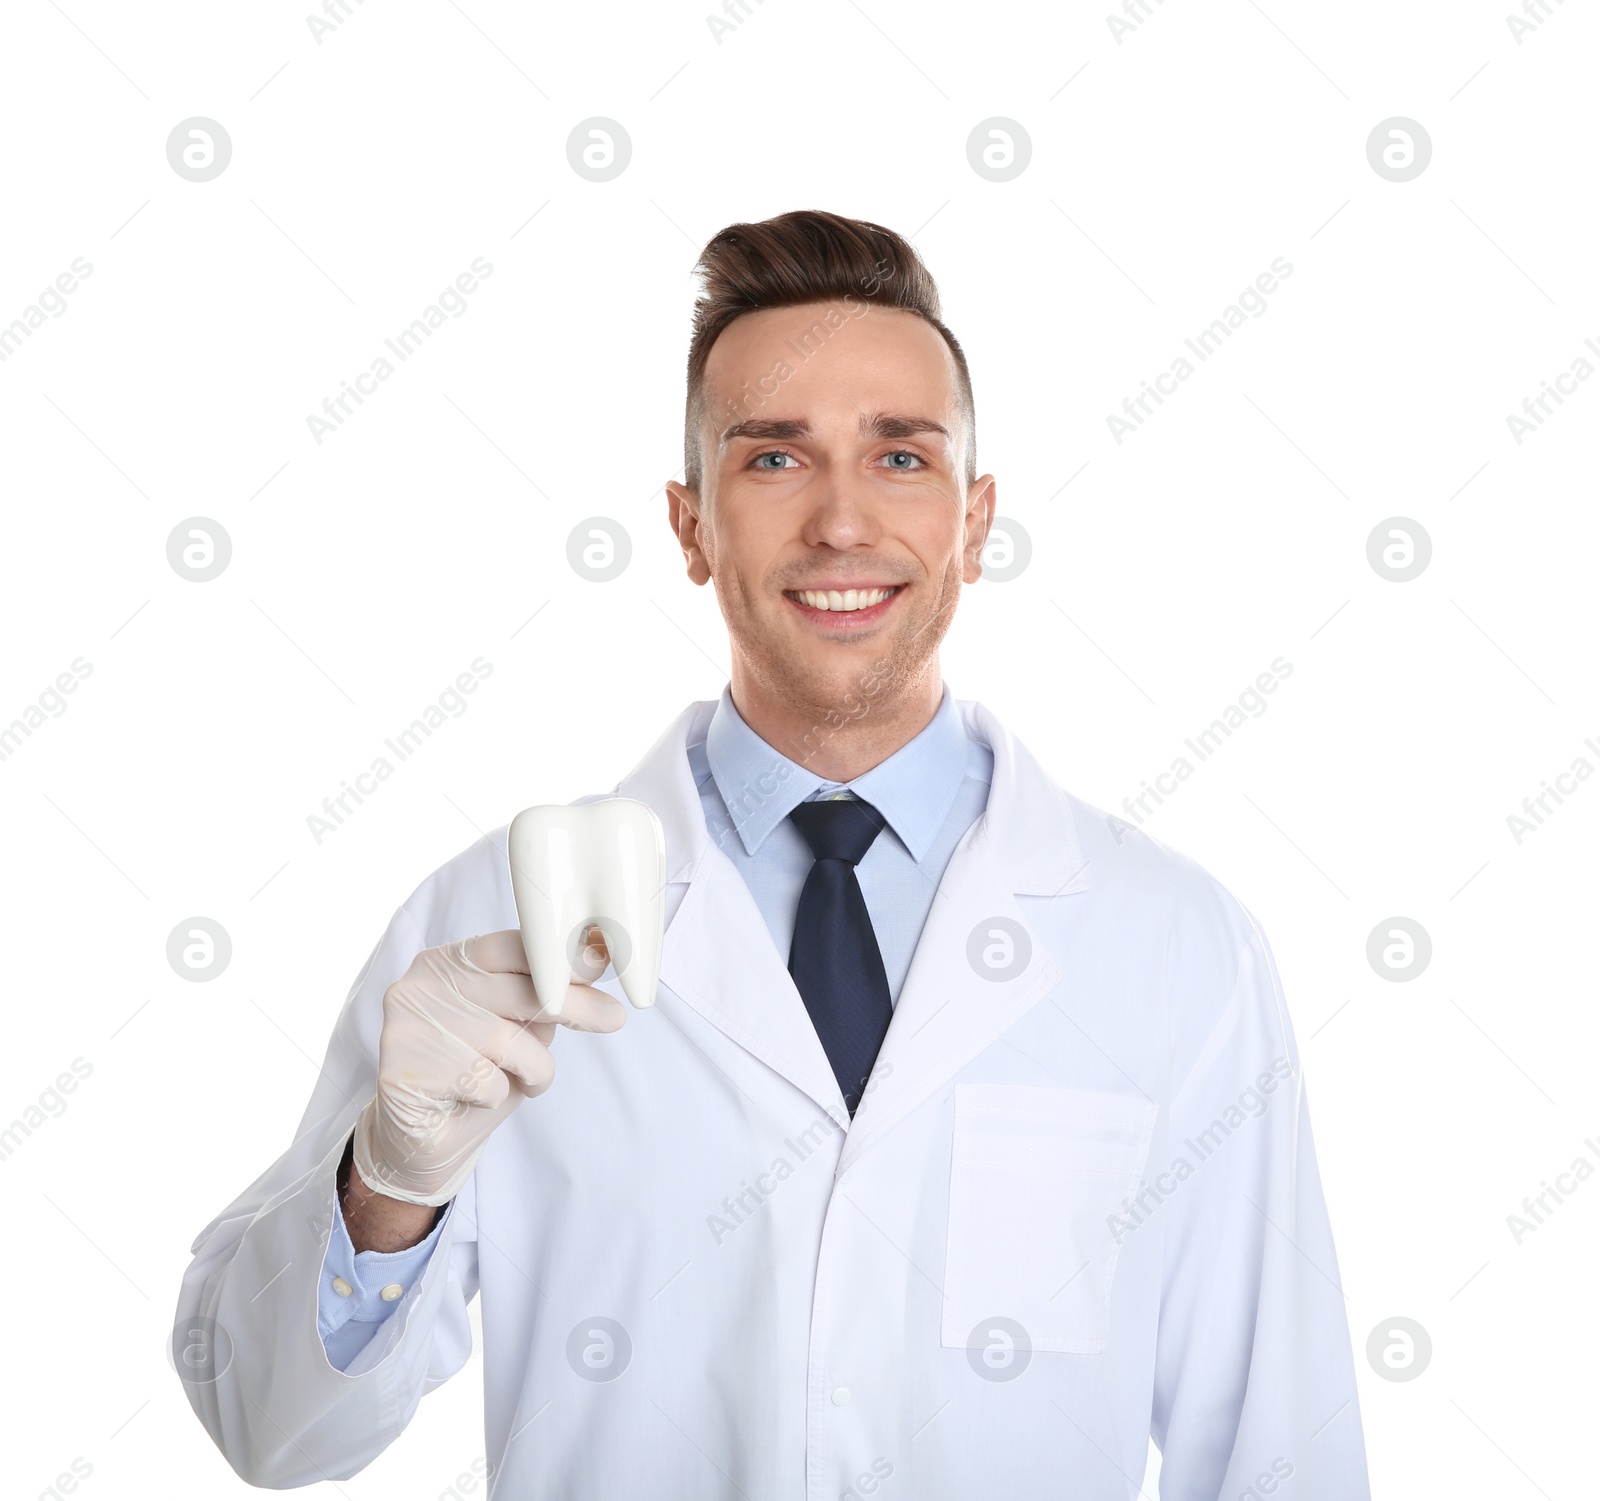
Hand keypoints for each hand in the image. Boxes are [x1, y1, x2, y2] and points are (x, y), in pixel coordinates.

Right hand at [352, 928, 624, 1206]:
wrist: (424, 1141)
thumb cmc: (478, 1073)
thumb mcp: (516, 1025)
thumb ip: (542, 995)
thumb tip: (597, 961)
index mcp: (446, 962)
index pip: (509, 946)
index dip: (560, 957)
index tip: (601, 964)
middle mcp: (420, 986)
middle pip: (517, 989)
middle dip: (574, 1006)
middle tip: (613, 1018)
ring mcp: (407, 1028)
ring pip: (507, 1040)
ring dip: (535, 1068)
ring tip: (529, 1080)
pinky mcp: (403, 1073)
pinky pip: (482, 1081)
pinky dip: (499, 1096)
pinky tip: (480, 1100)